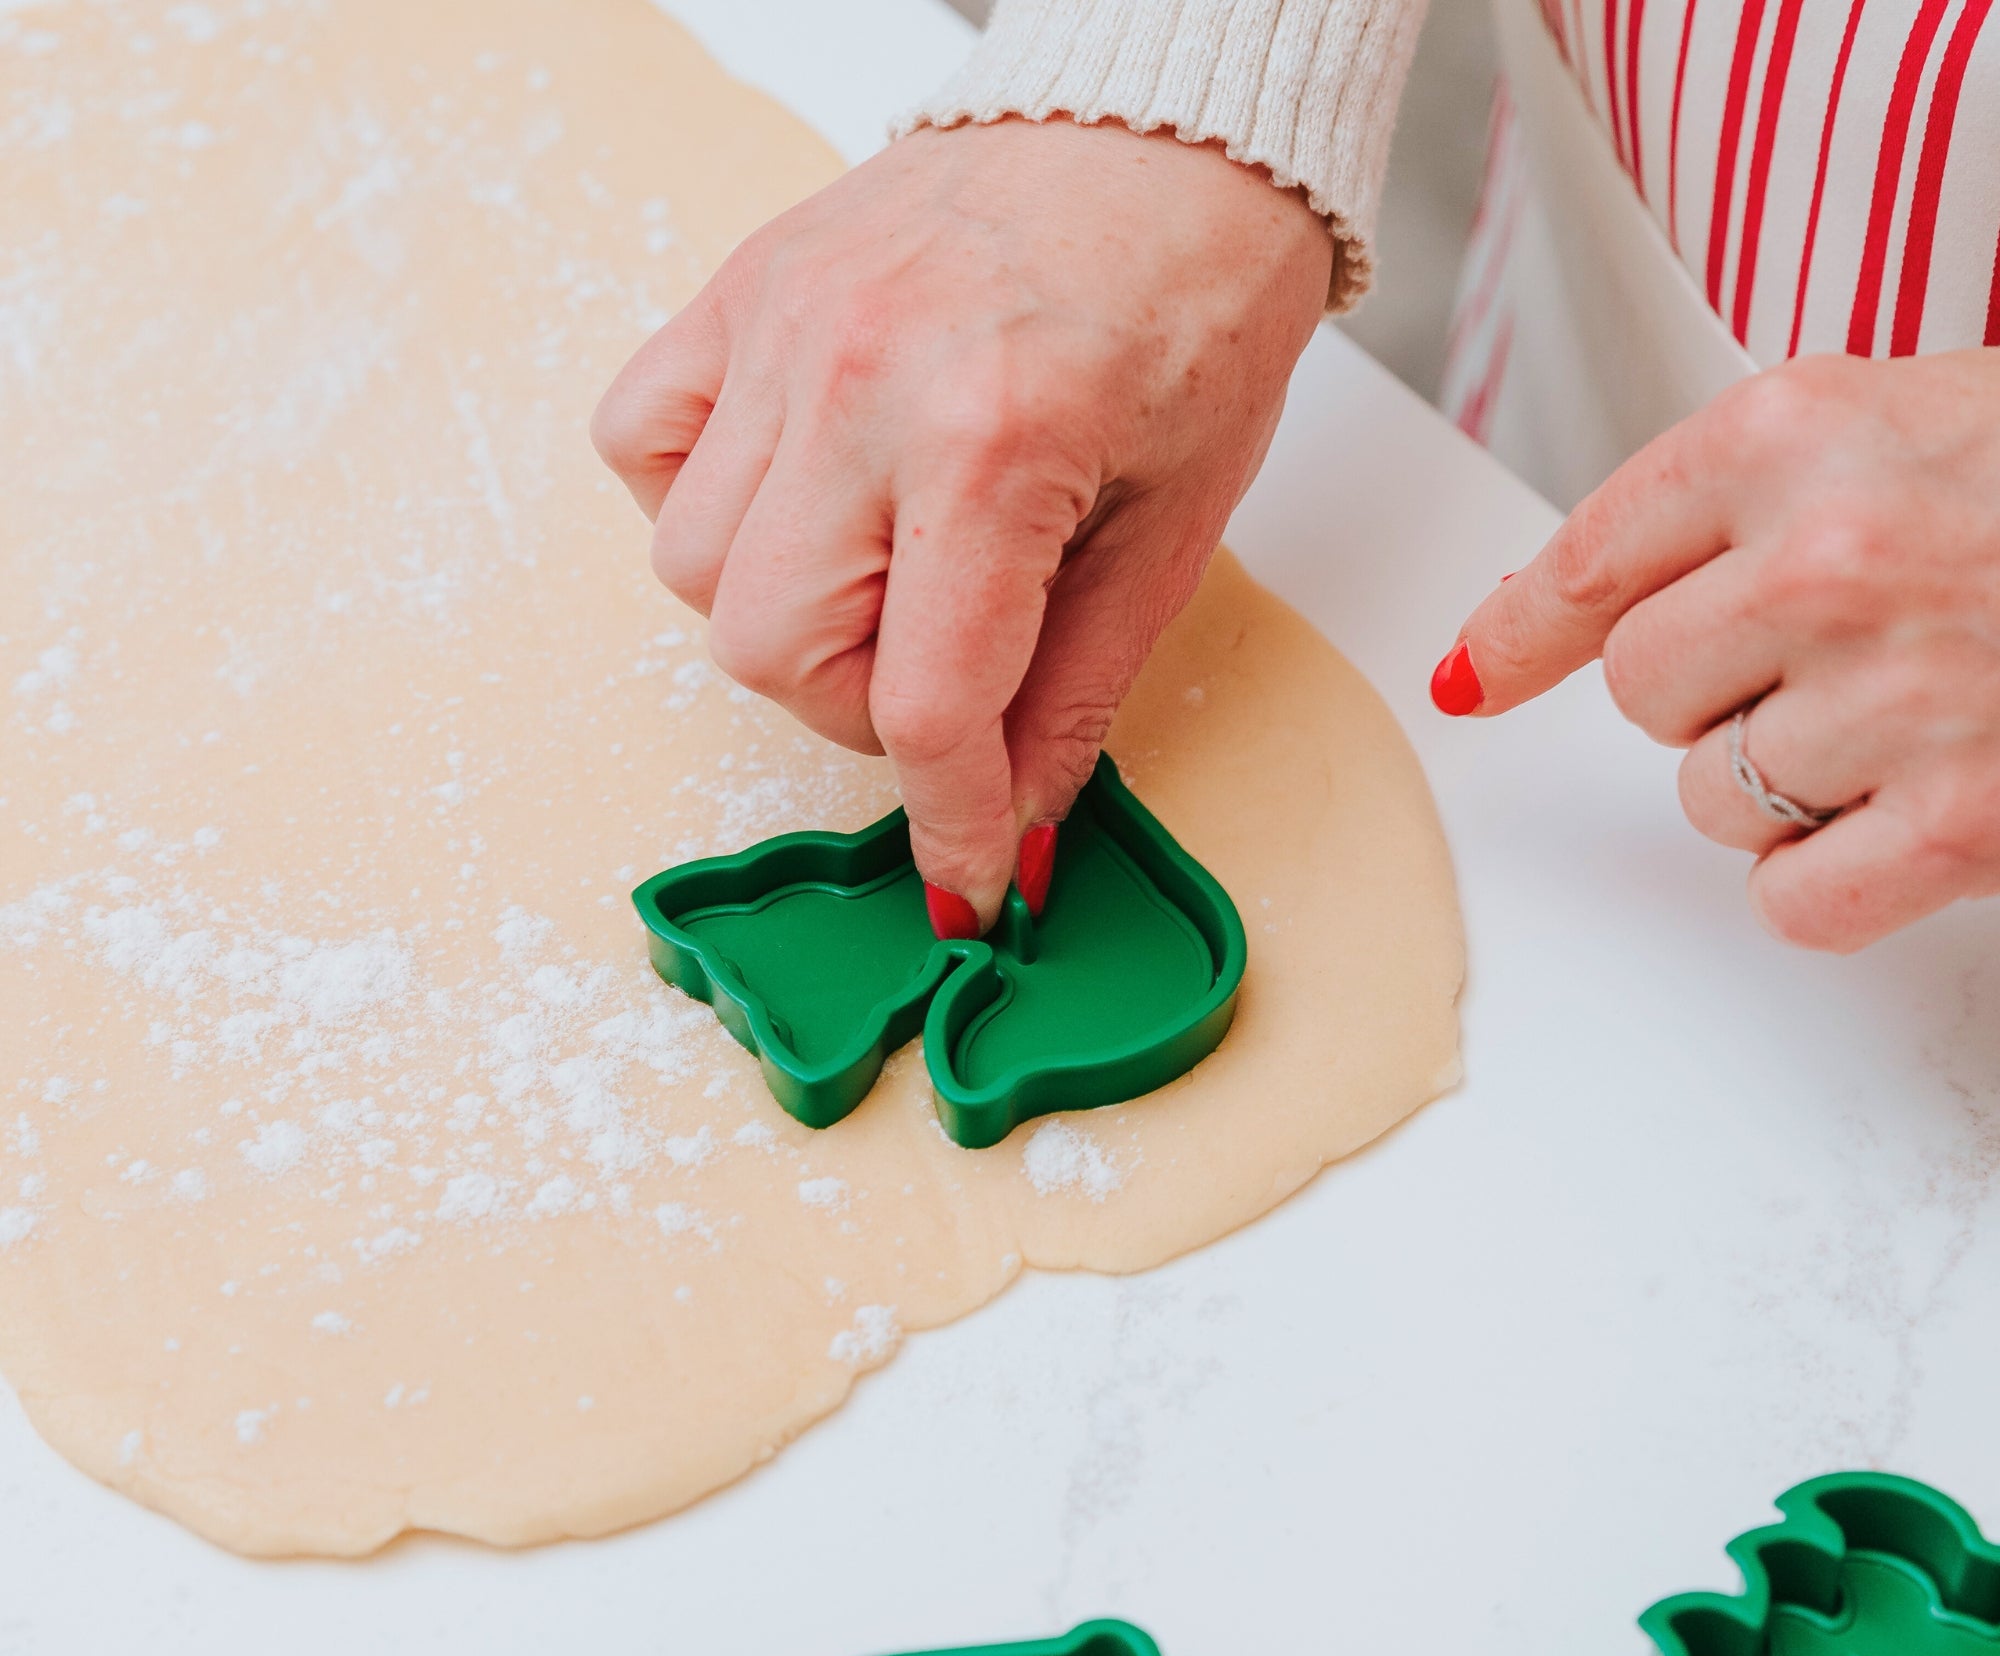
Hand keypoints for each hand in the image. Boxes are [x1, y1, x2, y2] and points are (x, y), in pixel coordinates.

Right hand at [592, 116, 1330, 931]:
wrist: (1163, 123)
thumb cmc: (1195, 305)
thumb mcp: (1171, 525)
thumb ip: (1075, 686)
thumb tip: (1007, 819)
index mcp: (996, 444)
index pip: (923, 704)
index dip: (945, 820)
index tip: (961, 883)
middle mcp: (863, 384)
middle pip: (767, 651)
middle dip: (855, 713)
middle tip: (939, 673)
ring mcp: (783, 329)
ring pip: (687, 568)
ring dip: (782, 619)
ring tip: (878, 570)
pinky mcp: (741, 290)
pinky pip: (639, 442)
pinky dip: (697, 501)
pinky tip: (795, 494)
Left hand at [1438, 350, 1999, 951]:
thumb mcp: (1899, 423)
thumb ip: (1724, 508)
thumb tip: (1526, 627)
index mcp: (1797, 433)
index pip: (1587, 560)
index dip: (1522, 632)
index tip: (1481, 675)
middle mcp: (1830, 557)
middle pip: (1637, 690)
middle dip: (1709, 690)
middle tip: (1832, 655)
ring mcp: (1899, 694)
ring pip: (1704, 796)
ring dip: (1778, 781)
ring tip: (1907, 712)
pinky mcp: (1965, 822)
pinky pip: (1787, 897)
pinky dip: (1828, 879)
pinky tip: (1908, 810)